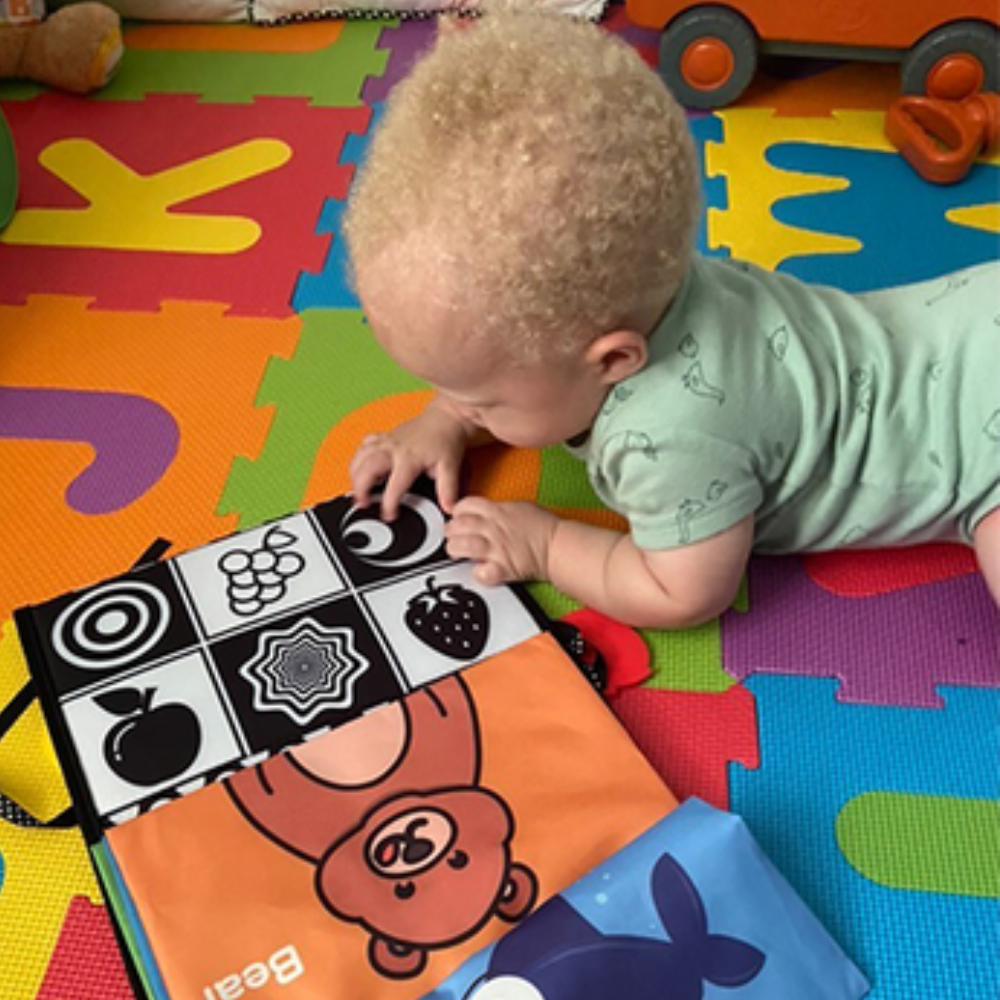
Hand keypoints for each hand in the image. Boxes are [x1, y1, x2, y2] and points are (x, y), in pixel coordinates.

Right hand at [349, 399, 478, 519]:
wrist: (446, 416)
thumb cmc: (446, 439)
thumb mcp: (450, 466)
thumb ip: (448, 489)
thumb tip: (448, 507)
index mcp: (409, 458)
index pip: (394, 486)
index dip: (389, 504)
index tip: (389, 515)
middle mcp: (393, 448)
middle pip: (367, 469)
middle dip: (360, 488)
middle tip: (363, 503)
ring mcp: (387, 441)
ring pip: (360, 456)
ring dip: (355, 474)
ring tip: (357, 490)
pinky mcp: (384, 436)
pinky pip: (364, 445)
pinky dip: (359, 458)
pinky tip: (361, 468)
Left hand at [445, 497, 560, 585]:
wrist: (559, 545)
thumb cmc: (544, 527)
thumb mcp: (520, 507)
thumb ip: (500, 509)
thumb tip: (487, 511)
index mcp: (498, 511)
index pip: (466, 505)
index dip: (457, 512)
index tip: (457, 517)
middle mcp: (493, 528)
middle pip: (459, 525)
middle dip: (451, 531)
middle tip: (452, 535)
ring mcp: (497, 549)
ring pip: (463, 546)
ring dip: (455, 549)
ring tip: (457, 551)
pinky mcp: (503, 568)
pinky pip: (481, 573)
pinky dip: (477, 573)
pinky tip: (479, 570)